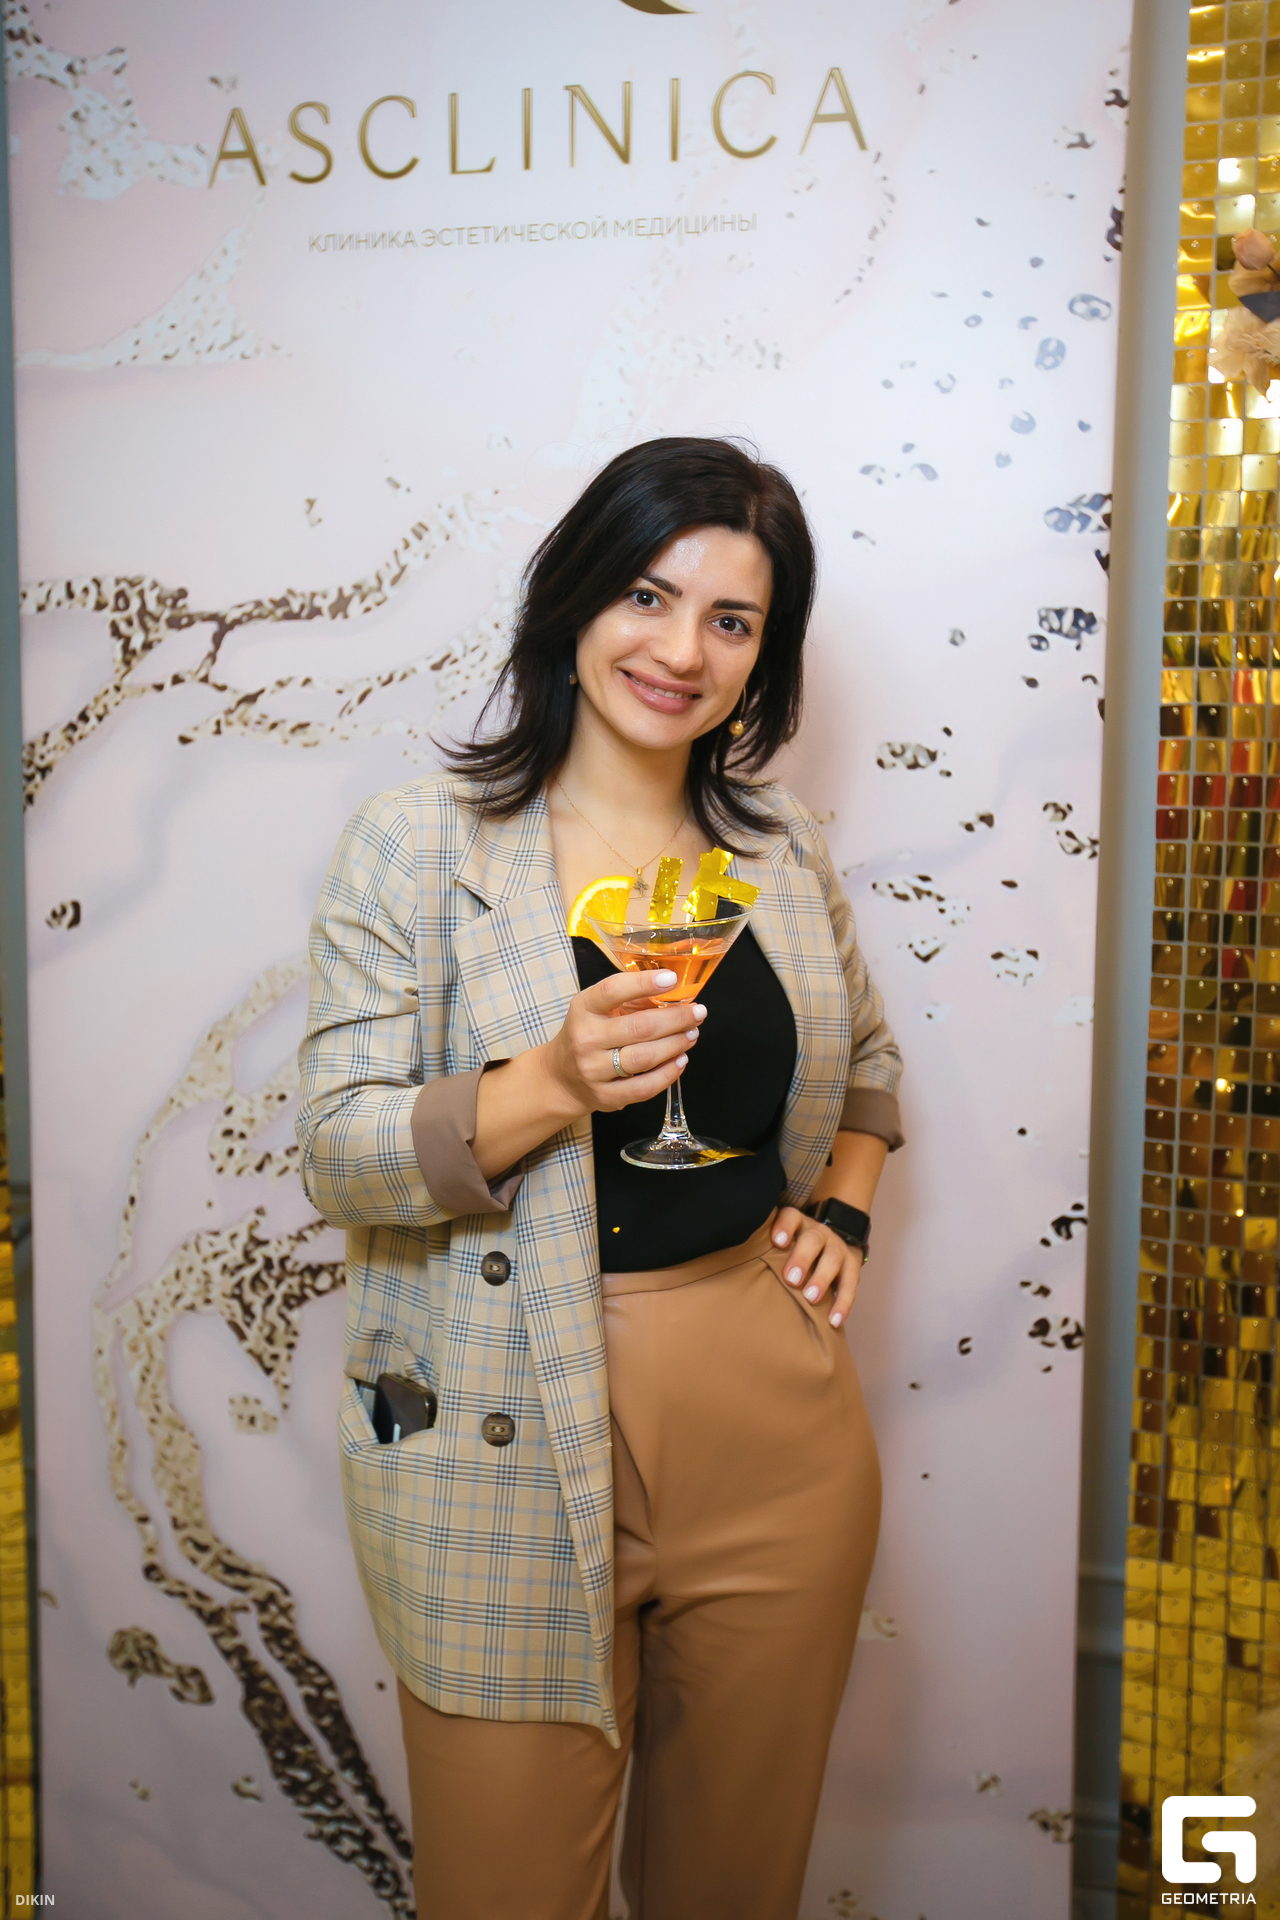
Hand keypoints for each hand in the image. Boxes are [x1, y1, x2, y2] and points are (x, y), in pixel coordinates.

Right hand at [545, 969, 705, 1115]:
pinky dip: (668, 1073)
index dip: (644, 983)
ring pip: (644, 1057)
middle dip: (676, 1018)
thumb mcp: (598, 1009)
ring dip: (676, 1044)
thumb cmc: (589, 1034)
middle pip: (639, 1027)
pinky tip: (680, 1060)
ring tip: (692, 1034)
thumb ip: (631, 1000)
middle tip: (698, 1012)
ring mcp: (593, 1070)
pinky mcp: (605, 1096)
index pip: (612, 991)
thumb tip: (675, 994)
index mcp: (583, 1009)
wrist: (562, 1077)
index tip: (672, 978)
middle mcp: (586, 1039)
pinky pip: (644, 1087)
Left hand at [770, 1206, 863, 1328]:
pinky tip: (834, 1320)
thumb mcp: (781, 1241)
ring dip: (822, 1279)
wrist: (828, 1243)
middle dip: (802, 1258)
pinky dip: (843, 1303)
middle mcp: (819, 1233)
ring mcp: (837, 1248)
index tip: (777, 1241)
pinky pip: (850, 1284)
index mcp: (799, 1223)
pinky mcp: (852, 1265)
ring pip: (833, 1259)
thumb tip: (733, 1264)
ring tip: (811, 1298)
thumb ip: (763, 1248)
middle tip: (791, 1279)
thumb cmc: (793, 1248)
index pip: (791, 1217)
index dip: (785, 1227)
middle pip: (813, 1240)